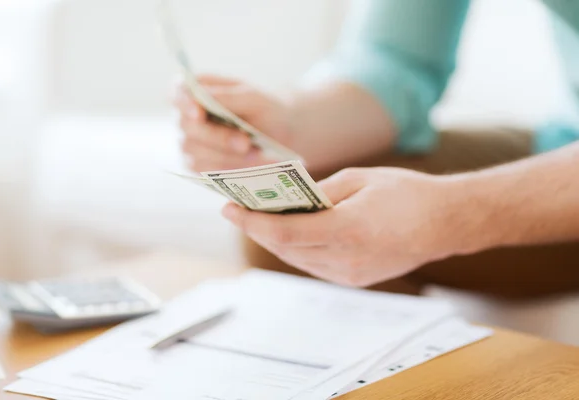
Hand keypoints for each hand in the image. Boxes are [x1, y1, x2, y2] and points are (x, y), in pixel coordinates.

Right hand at [174, 75, 292, 171]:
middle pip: (187, 127)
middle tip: (245, 143)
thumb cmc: (267, 110)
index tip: (198, 114)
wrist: (283, 136)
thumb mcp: (255, 99)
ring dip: (225, 156)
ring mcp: (192, 142)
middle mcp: (190, 116)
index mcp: (200, 90)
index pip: (179, 91)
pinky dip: (225, 169)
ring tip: (255, 156)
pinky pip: (202, 170)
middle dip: (217, 137)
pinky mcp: (199, 165)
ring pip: (194, 152)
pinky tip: (247, 168)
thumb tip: (201, 96)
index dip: (184, 103)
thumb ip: (229, 96)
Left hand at [222, 167, 469, 286]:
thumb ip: (318, 192)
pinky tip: (287, 231)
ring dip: (273, 240)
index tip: (228, 207)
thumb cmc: (406, 192)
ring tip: (257, 218)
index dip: (252, 222)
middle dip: (256, 229)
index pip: (284, 233)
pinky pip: (314, 264)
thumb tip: (287, 200)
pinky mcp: (355, 279)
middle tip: (237, 209)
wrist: (445, 222)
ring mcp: (351, 274)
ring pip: (296, 259)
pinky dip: (295, 248)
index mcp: (348, 229)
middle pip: (284, 249)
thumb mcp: (358, 179)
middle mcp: (347, 259)